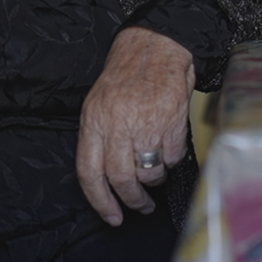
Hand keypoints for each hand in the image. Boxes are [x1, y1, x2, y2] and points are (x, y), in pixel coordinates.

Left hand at [77, 27, 194, 226]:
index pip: (89, 172)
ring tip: (155, 170)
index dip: (99, 201)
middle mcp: (117, 125)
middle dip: (132, 200)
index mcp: (94, 121)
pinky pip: (172, 158)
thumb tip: (103, 177)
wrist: (154, 45)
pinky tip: (168, 147)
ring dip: (154, 179)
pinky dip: (171, 159)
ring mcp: (146, 125)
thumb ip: (98, 137)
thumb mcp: (98, 103)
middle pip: (121, 179)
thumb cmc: (125, 75)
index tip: (111, 216)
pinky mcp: (172, 123)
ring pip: (149, 172)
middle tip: (140, 206)